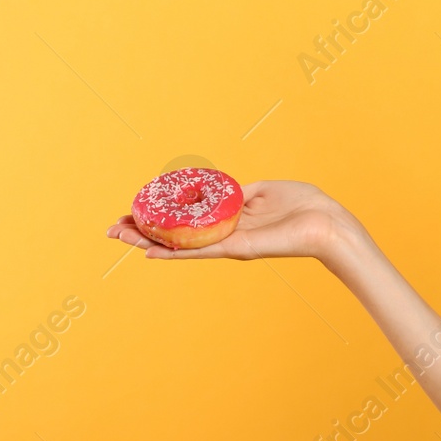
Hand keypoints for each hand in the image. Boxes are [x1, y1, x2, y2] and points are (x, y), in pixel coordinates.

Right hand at [105, 180, 357, 262]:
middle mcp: (224, 235)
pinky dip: (176, 253)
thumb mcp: (265, 190)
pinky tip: (152, 252)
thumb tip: (219, 187)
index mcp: (230, 220)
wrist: (327, 222)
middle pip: (176, 235)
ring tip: (121, 237)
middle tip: (112, 228)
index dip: (160, 216)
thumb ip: (239, 191)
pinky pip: (202, 252)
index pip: (187, 219)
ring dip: (148, 242)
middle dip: (142, 231)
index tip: (133, 211)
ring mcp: (229, 244)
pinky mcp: (238, 249)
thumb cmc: (304, 206)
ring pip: (181, 245)